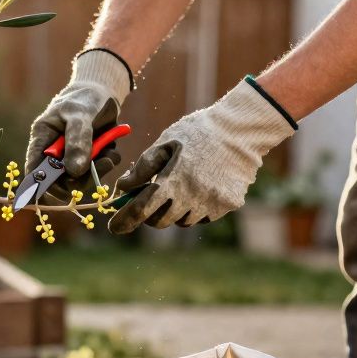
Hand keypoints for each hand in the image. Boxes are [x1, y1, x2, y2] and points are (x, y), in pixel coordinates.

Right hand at [25, 49, 132, 195]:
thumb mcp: (80, 115)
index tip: (60, 190)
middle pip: (58, 180)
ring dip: (97, 172)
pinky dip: (107, 164)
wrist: (105, 93)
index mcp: (42, 139)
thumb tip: (74, 172)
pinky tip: (112, 150)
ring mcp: (72, 157)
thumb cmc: (85, 99)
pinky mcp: (89, 158)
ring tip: (109, 156)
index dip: (41, 185)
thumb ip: (77, 141)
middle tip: (96, 168)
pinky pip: (97, 171)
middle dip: (78, 180)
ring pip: (80, 179)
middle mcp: (54, 153)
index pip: (34, 169)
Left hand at [110, 76, 295, 233]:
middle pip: (160, 221)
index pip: (141, 210)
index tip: (114, 227)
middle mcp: (193, 198)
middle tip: (149, 199)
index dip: (124, 220)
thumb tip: (123, 188)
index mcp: (173, 180)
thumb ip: (143, 167)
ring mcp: (212, 204)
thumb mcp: (166, 142)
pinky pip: (203, 216)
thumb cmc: (198, 131)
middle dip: (149, 214)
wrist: (242, 129)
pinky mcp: (228, 206)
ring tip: (180, 185)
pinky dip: (195, 208)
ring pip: (182, 220)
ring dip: (174, 210)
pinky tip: (201, 185)